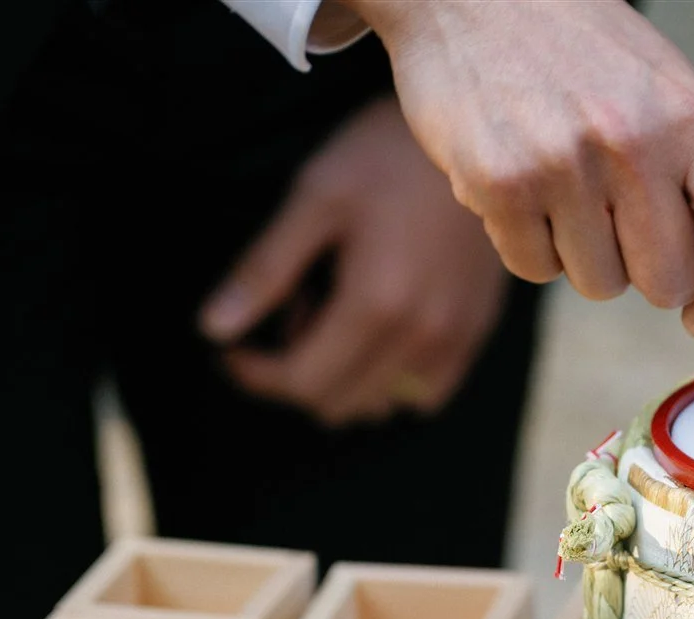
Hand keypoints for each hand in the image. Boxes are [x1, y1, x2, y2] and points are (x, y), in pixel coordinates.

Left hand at [197, 97, 508, 426]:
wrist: (480, 138)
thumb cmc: (388, 155)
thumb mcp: (316, 197)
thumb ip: (265, 270)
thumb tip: (213, 330)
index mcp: (375, 305)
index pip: (301, 382)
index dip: (256, 373)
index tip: (231, 348)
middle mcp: (419, 338)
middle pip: (336, 402)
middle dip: (296, 370)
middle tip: (296, 306)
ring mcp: (453, 341)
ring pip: (378, 405)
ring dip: (344, 376)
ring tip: (339, 312)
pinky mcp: (475, 333)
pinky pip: (423, 394)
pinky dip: (390, 379)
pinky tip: (381, 327)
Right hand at [347, 0, 693, 337]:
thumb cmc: (581, 53)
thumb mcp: (664, 93)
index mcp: (692, 120)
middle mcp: (635, 143)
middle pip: (666, 283)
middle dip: (643, 273)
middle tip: (615, 230)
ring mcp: (565, 165)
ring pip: (597, 283)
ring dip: (580, 255)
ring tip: (560, 187)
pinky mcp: (500, 184)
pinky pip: (533, 269)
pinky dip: (526, 243)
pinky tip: (518, 184)